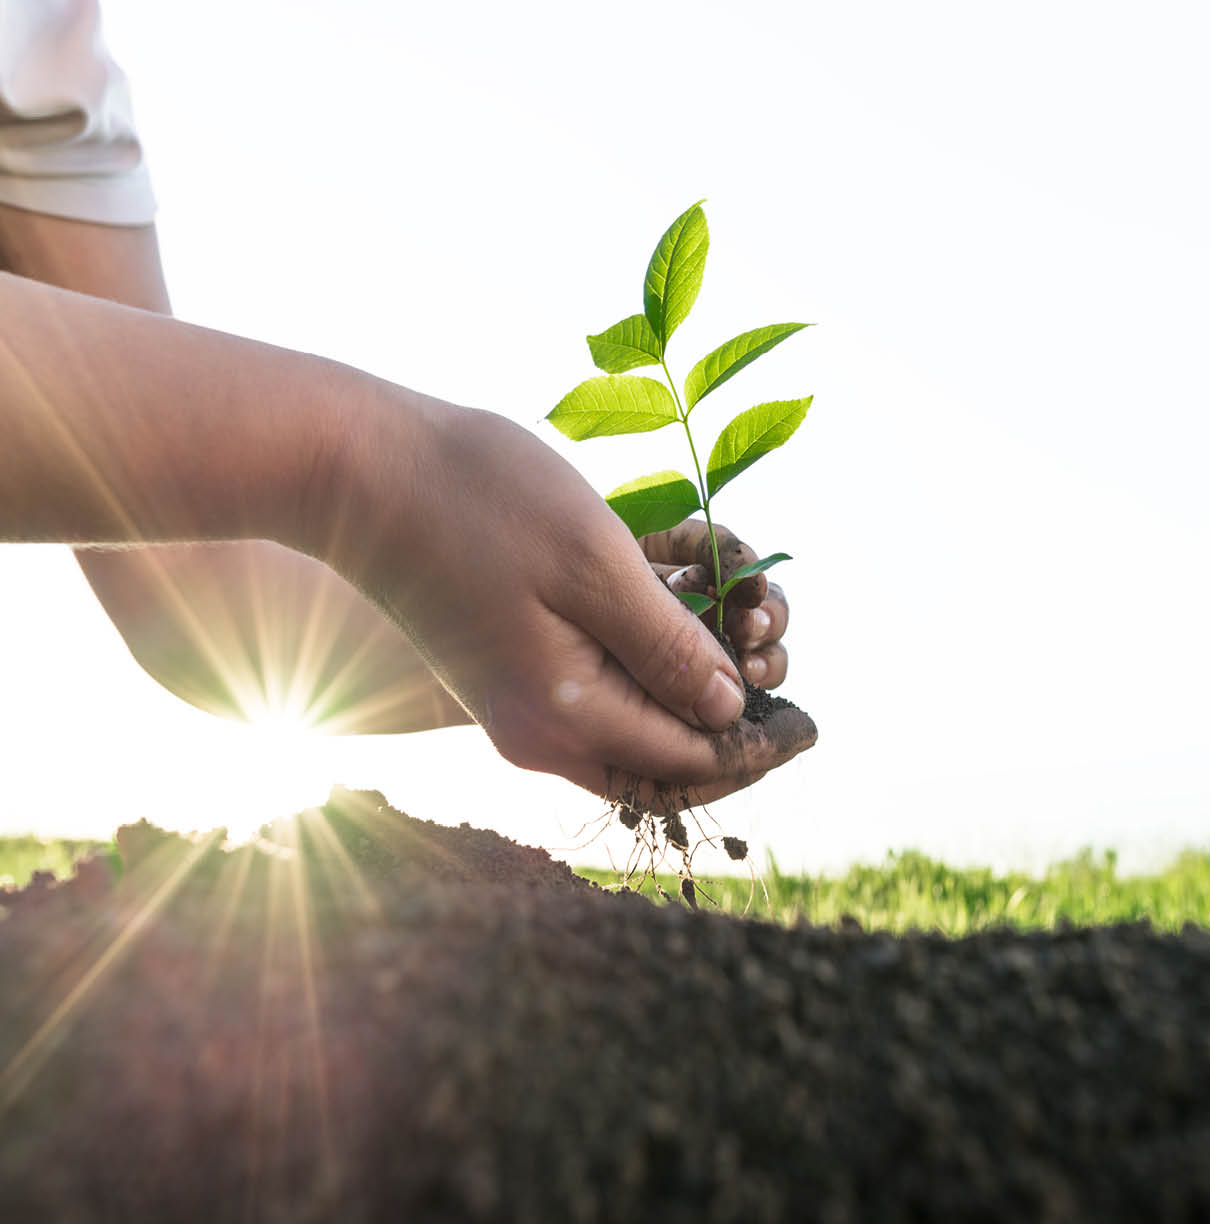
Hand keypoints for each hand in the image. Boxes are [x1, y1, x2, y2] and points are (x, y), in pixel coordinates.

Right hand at [318, 396, 815, 806]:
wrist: (353, 471)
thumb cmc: (478, 502)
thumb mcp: (594, 567)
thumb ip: (669, 648)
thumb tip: (732, 710)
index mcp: (566, 721)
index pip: (692, 764)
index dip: (761, 744)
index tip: (813, 721)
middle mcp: (543, 732)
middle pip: (666, 761)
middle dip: (734, 721)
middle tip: (780, 661)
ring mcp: (522, 702)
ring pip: (638, 726)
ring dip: (696, 682)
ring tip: (740, 613)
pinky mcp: (512, 665)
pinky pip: (603, 687)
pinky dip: (652, 654)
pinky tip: (684, 592)